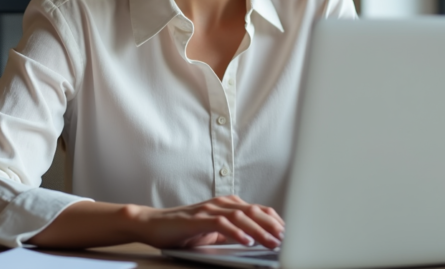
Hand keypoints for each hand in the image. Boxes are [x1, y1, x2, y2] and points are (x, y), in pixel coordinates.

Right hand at [127, 195, 284, 248]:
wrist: (154, 225)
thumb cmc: (184, 230)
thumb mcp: (214, 232)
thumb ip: (233, 232)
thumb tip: (257, 241)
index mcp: (228, 205)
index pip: (259, 210)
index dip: (275, 221)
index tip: (290, 233)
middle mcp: (221, 203)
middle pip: (254, 211)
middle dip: (273, 226)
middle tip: (287, 239)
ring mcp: (209, 209)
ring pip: (241, 217)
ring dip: (259, 230)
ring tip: (272, 242)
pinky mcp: (198, 219)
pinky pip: (221, 224)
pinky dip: (236, 232)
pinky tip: (247, 241)